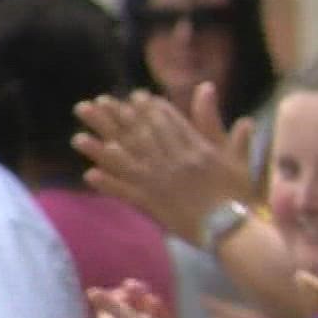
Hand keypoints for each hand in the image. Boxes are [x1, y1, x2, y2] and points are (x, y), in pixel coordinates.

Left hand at [72, 85, 256, 240]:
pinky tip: (90, 175)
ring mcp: (161, 183)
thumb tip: (207, 86)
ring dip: (100, 150)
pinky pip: (127, 193)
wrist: (234, 230)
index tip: (130, 97)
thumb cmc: (239, 196)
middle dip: (114, 119)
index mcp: (194, 148)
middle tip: (93, 104)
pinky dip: (109, 184)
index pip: (166, 121)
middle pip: (139, 134)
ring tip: (78, 138)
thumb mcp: (234, 153)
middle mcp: (173, 160)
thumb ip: (215, 123)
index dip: (146, 108)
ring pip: (127, 161)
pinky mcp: (155, 205)